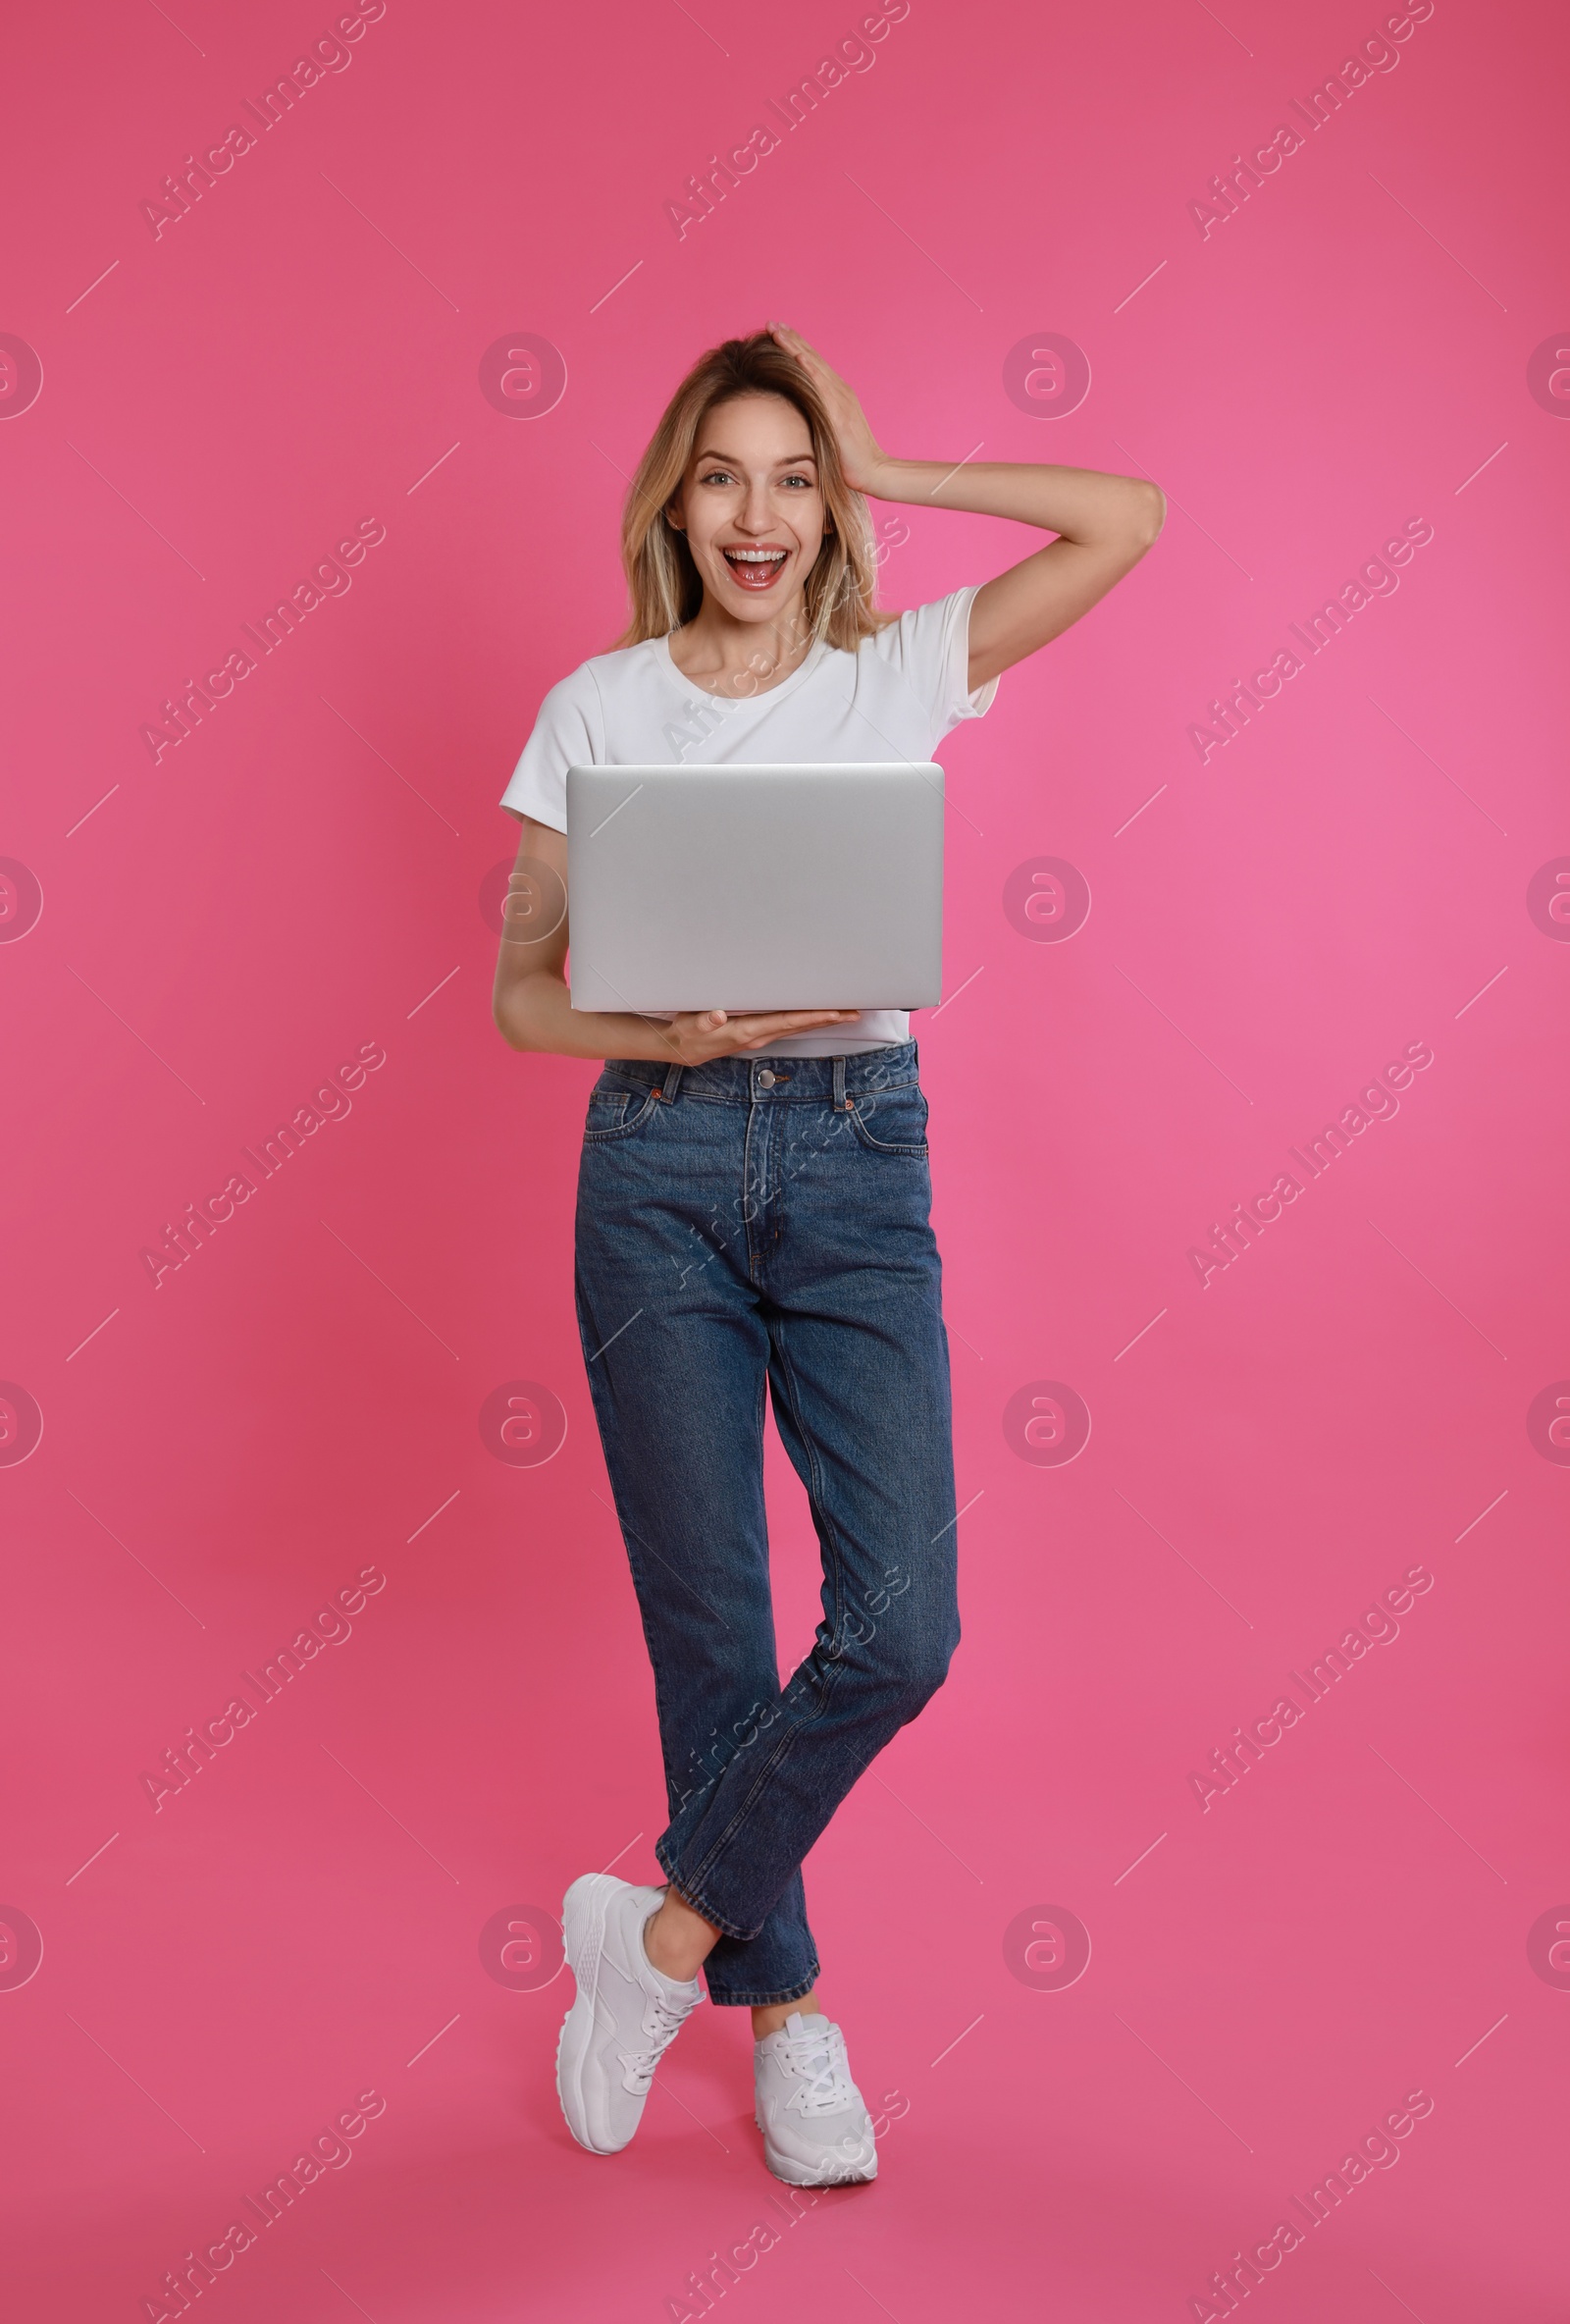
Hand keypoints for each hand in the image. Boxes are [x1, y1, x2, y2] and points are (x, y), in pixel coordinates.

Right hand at [663, 1008, 859, 1061]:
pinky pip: (788, 1027)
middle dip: (828, 1019)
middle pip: (800, 1026)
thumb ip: (704, 1020)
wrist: (682, 1049)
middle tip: (855, 1011)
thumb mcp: (690, 1025)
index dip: (811, 1016)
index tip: (834, 1012)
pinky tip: (817, 1015)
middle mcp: (759, 1036)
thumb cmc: (687, 1032)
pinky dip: (806, 1020)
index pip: (786, 1022)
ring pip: (797, 1027)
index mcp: (747, 1031)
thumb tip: (718, 1015)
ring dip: (821, 1020)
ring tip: (845, 1012)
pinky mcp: (757, 1034)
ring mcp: (760, 1037)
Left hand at [768, 323, 889, 495]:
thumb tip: (798, 416)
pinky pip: (822, 388)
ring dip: (795, 347)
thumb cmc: (851, 459)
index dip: (796, 346)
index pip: (813, 364)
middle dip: (791, 339)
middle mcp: (840, 391)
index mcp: (837, 395)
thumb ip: (818, 418)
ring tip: (777, 331)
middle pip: (812, 358)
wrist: (874, 471)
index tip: (778, 332)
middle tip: (772, 322)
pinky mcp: (839, 414)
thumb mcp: (831, 432)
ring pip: (814, 366)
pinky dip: (810, 370)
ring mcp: (841, 400)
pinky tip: (798, 357)